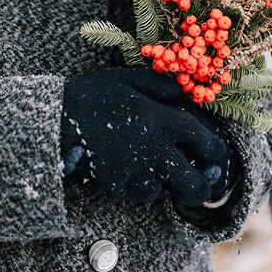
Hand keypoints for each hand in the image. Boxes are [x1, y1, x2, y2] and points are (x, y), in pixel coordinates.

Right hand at [61, 67, 232, 205]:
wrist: (55, 120)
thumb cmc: (92, 94)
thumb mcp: (126, 79)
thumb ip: (158, 85)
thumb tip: (180, 92)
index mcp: (162, 121)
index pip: (205, 142)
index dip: (215, 150)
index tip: (215, 152)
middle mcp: (154, 150)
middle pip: (192, 183)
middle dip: (201, 185)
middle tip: (201, 179)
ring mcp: (135, 172)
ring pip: (161, 190)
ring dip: (160, 182)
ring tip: (149, 164)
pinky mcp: (115, 186)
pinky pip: (133, 192)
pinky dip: (133, 184)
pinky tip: (124, 167)